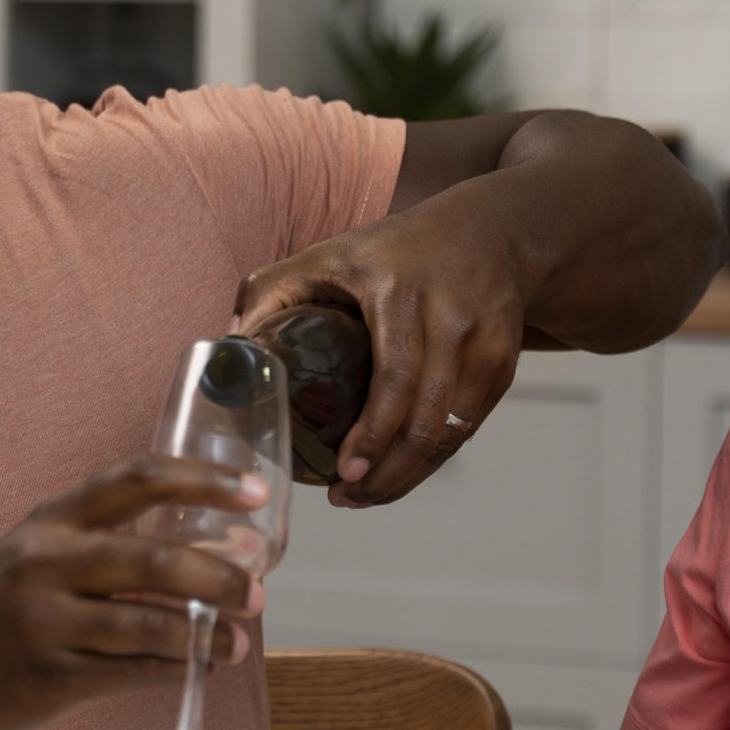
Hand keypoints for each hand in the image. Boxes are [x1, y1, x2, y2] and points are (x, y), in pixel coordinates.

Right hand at [0, 455, 266, 729]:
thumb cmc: (1, 600)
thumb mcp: (41, 547)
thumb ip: (108, 540)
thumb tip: (215, 550)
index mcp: (55, 518)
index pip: (138, 479)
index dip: (204, 481)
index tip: (257, 494)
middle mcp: (48, 562)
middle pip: (154, 560)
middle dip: (220, 575)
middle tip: (259, 590)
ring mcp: (47, 622)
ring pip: (149, 624)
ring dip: (206, 634)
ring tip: (239, 641)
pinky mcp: (51, 678)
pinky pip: (131, 671)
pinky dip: (175, 668)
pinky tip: (199, 665)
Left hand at [234, 201, 527, 508]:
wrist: (490, 232)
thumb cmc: (394, 249)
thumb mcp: (328, 253)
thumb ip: (271, 292)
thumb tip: (226, 349)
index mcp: (399, 289)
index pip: (394, 375)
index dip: (372, 432)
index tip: (345, 471)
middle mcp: (449, 316)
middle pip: (426, 415)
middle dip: (387, 471)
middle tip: (347, 497)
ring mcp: (485, 342)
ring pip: (450, 430)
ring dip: (410, 474)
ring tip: (367, 494)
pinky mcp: (504, 363)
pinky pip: (467, 426)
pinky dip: (435, 457)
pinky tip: (402, 472)